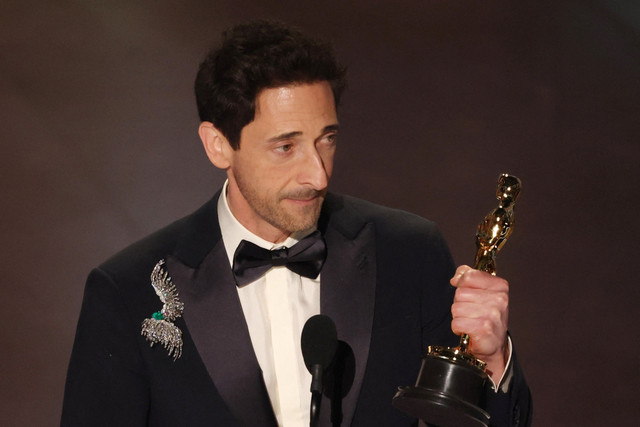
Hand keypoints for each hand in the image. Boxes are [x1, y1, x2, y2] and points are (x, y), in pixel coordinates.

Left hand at [450, 265, 508, 381]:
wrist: (493, 344)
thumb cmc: (485, 316)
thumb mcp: (480, 291)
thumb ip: (467, 276)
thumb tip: (456, 278)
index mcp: (500, 286)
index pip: (468, 276)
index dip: (462, 285)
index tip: (468, 295)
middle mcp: (500, 299)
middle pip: (460, 293)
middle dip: (460, 304)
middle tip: (471, 313)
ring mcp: (493, 314)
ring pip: (456, 308)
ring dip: (458, 317)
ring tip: (470, 322)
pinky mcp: (484, 329)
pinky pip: (456, 323)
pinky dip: (458, 328)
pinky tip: (468, 331)